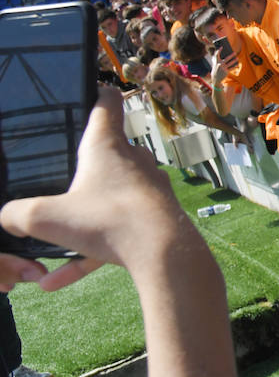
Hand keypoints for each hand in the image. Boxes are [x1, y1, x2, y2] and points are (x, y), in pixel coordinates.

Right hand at [0, 87, 210, 290]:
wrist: (164, 254)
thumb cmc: (108, 221)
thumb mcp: (46, 217)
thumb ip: (17, 214)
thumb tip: (7, 218)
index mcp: (107, 146)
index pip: (105, 104)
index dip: (95, 94)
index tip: (88, 93)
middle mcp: (133, 160)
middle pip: (109, 152)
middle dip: (83, 167)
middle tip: (58, 180)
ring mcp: (149, 188)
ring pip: (109, 199)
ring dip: (80, 223)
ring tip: (48, 252)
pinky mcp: (156, 216)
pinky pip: (116, 232)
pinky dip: (88, 255)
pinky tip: (54, 283)